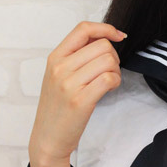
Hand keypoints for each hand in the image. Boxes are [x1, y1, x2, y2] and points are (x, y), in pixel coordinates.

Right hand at [28, 21, 126, 165]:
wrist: (48, 138)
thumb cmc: (57, 107)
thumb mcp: (59, 75)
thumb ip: (77, 56)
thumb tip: (103, 38)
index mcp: (55, 57)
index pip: (83, 29)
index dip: (106, 28)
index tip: (118, 36)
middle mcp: (60, 68)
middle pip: (102, 45)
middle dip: (114, 56)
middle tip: (110, 70)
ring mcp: (69, 84)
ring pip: (108, 61)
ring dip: (116, 70)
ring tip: (108, 81)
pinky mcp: (81, 100)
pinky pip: (109, 78)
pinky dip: (116, 81)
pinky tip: (109, 88)